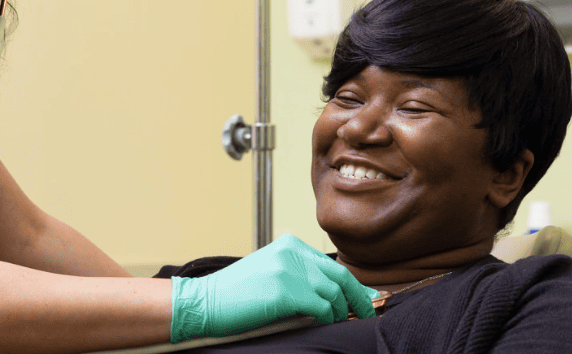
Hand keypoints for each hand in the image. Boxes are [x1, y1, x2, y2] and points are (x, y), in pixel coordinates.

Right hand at [169, 234, 378, 341]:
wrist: (205, 303)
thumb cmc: (236, 295)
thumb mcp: (271, 273)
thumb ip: (299, 275)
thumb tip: (333, 295)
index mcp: (289, 245)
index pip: (332, 265)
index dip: (353, 284)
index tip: (366, 298)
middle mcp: (291, 252)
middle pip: (339, 277)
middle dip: (358, 298)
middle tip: (366, 314)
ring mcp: (288, 270)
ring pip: (332, 294)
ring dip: (340, 313)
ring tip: (339, 323)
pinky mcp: (285, 291)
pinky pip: (320, 308)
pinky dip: (326, 319)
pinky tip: (323, 325)